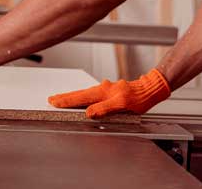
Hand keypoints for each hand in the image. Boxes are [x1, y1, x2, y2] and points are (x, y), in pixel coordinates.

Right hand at [47, 68, 170, 118]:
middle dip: (65, 97)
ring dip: (72, 96)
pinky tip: (81, 99)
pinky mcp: (110, 91)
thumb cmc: (139, 98)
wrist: (150, 88)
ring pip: (85, 93)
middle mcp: (103, 89)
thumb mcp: (122, 105)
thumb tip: (89, 112)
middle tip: (51, 99)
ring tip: (61, 99)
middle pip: (79, 94)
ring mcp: (106, 89)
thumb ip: (105, 108)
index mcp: (103, 92)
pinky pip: (92, 94)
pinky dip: (83, 96)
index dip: (66, 101)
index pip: (80, 98)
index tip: (54, 101)